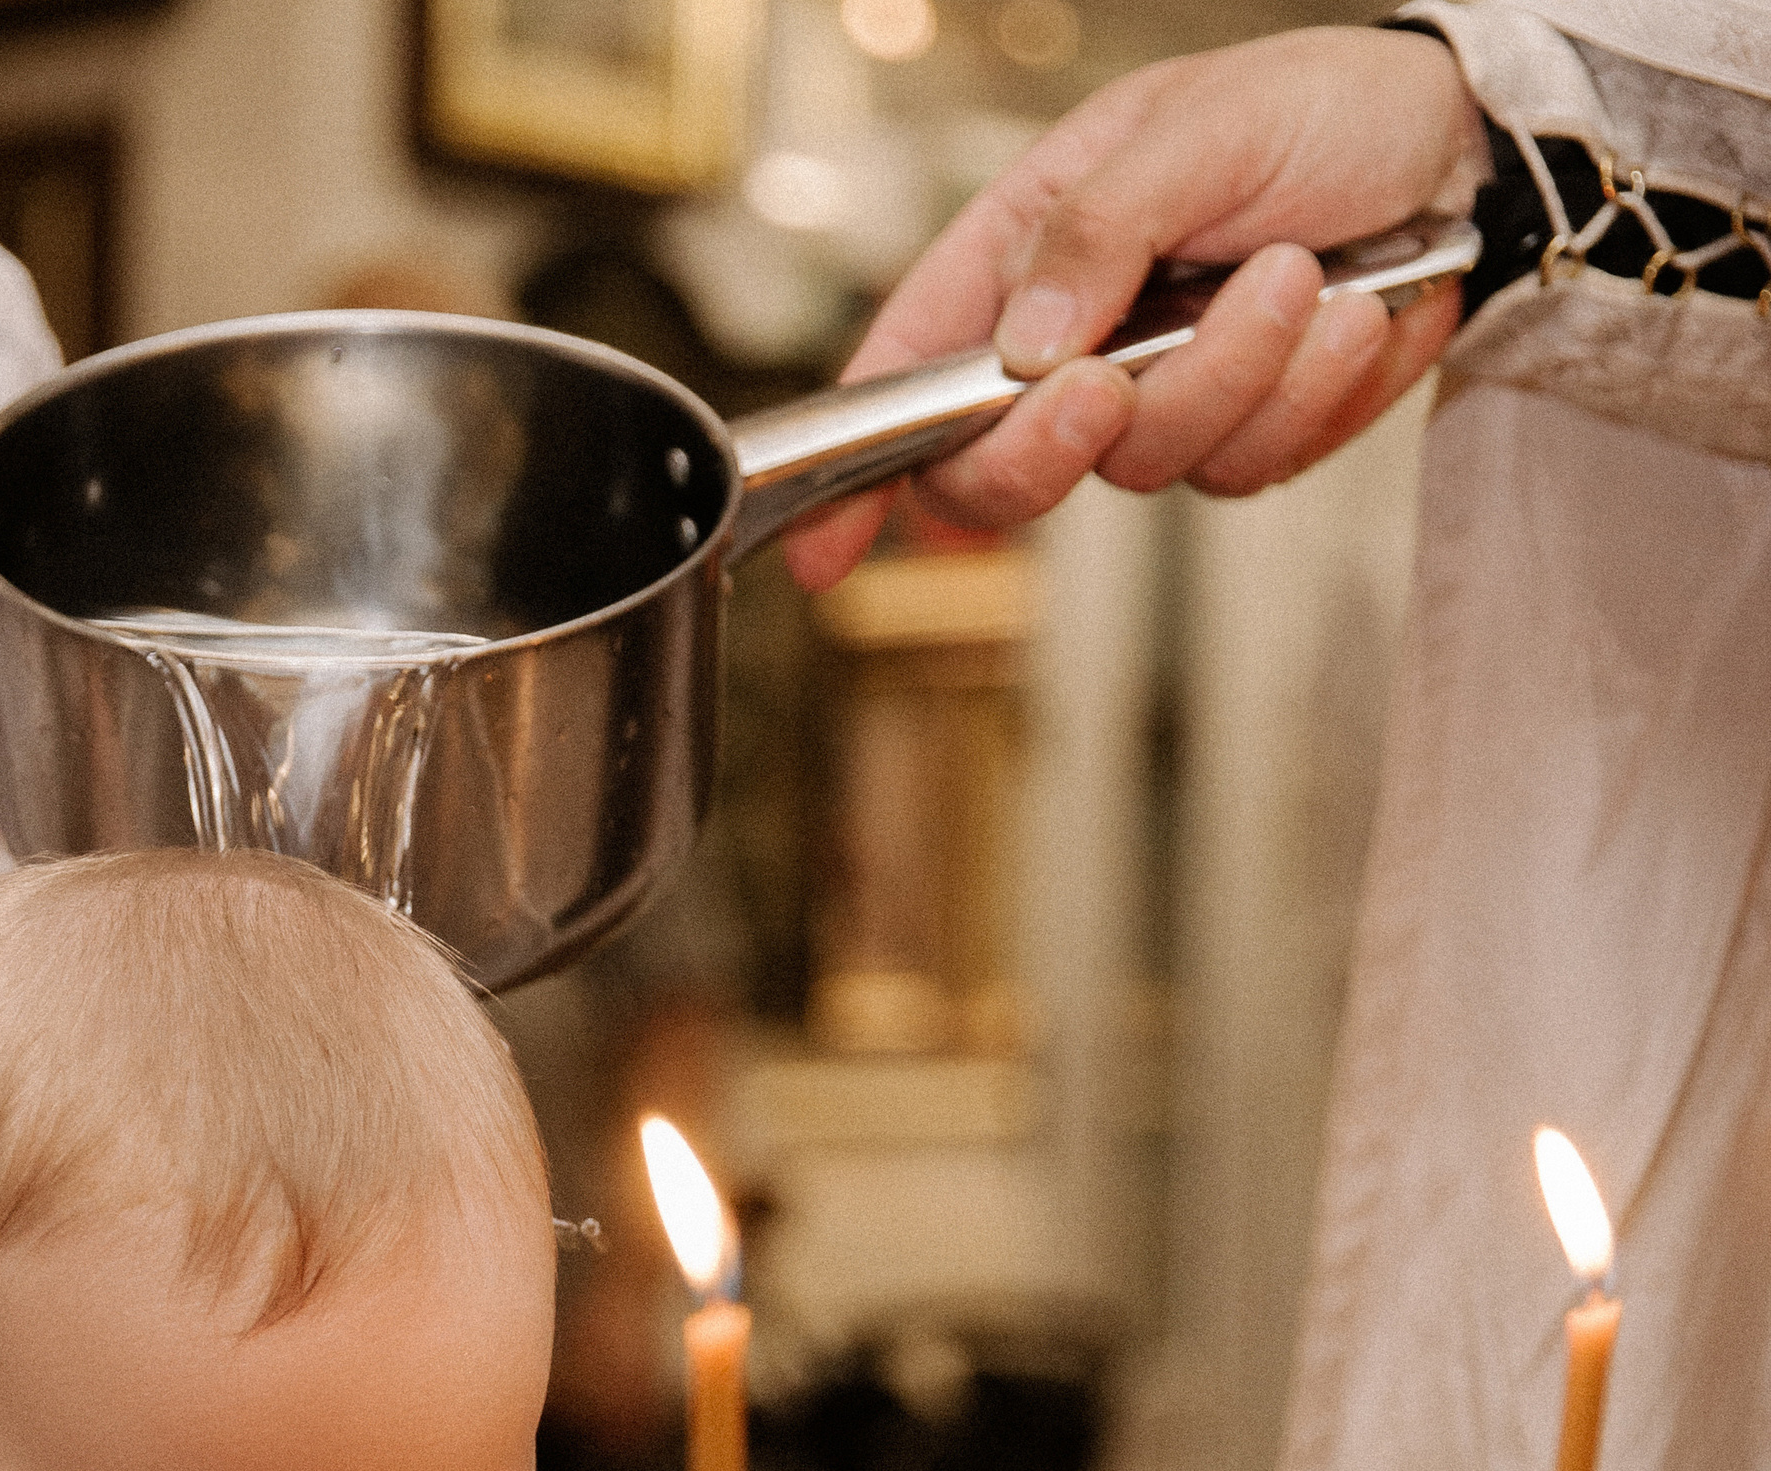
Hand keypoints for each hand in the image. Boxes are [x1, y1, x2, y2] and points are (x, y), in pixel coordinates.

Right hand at [787, 26, 1489, 583]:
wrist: (1460, 149)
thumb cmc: (1319, 106)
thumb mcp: (1192, 127)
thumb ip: (1095, 233)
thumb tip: (1020, 349)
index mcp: (1026, 252)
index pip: (911, 375)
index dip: (858, 470)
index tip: (824, 550)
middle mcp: (1073, 345)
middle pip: (999, 472)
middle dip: (1053, 444)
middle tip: (1112, 382)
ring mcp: (1157, 402)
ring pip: (1143, 470)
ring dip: (1233, 375)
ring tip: (1300, 274)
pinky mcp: (1242, 440)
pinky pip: (1247, 471)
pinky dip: (1308, 396)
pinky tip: (1349, 315)